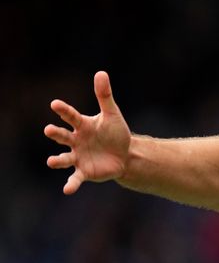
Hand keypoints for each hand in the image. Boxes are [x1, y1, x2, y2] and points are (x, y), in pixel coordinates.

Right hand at [45, 71, 130, 193]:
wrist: (125, 155)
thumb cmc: (115, 133)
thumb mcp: (112, 114)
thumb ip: (105, 96)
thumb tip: (101, 72)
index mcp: (82, 125)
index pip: (71, 116)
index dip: (63, 110)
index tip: (55, 104)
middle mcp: (76, 141)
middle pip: (63, 136)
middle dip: (56, 133)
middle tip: (49, 130)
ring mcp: (78, 156)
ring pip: (64, 158)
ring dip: (57, 160)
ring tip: (51, 162)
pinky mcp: (84, 171)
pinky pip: (75, 178)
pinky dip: (71, 184)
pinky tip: (67, 190)